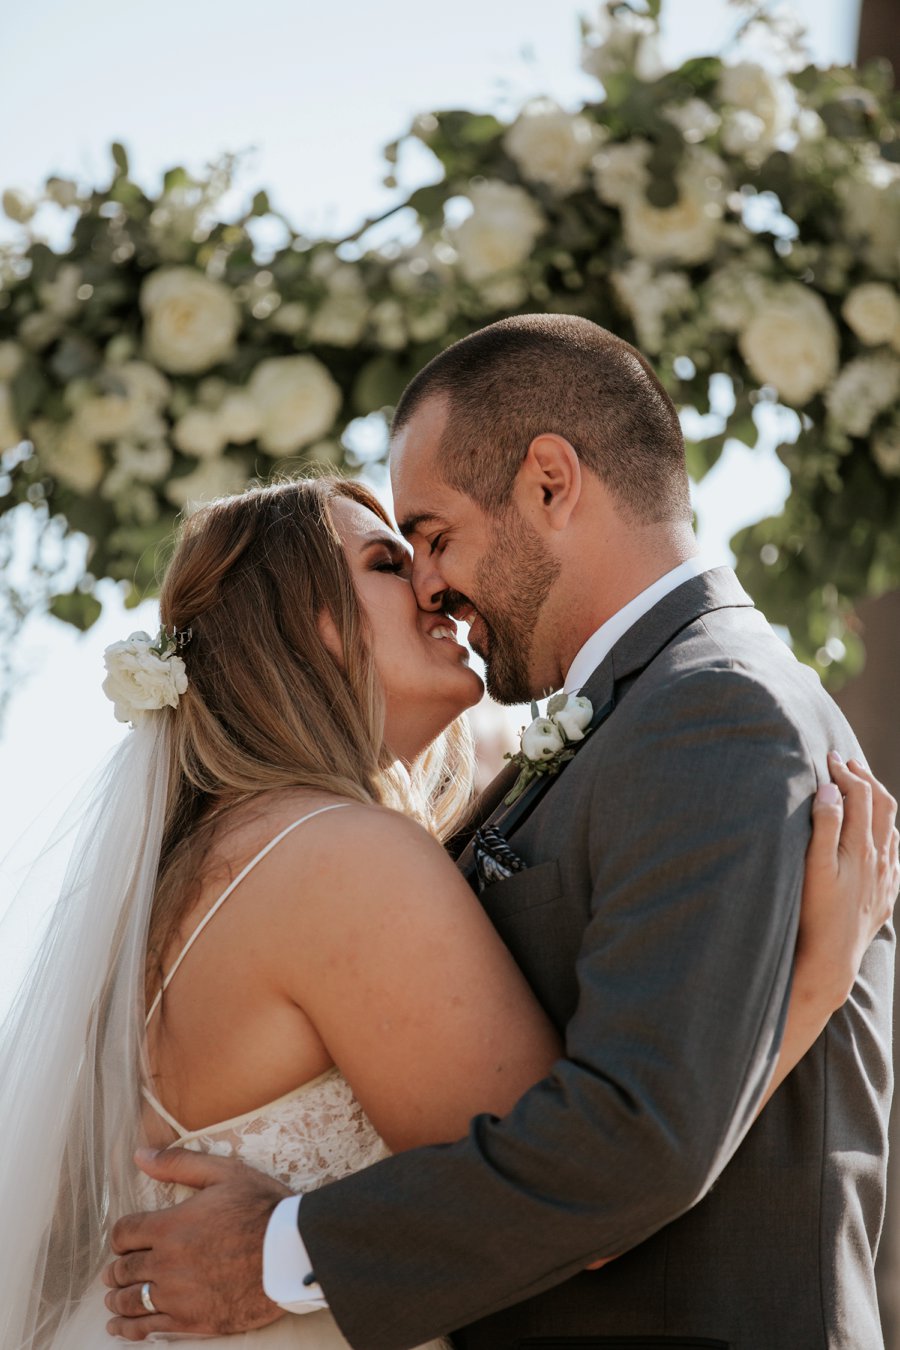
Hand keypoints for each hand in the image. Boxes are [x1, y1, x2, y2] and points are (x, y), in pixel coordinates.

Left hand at [103, 1148, 289, 1340]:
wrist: (291, 1254)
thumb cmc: (262, 1208)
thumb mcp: (224, 1173)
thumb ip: (179, 1163)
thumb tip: (140, 1155)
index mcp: (169, 1226)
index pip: (124, 1234)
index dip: (121, 1237)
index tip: (126, 1241)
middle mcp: (165, 1263)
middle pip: (123, 1270)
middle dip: (116, 1270)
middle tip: (114, 1272)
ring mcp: (177, 1296)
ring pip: (130, 1302)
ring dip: (117, 1300)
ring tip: (113, 1300)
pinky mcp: (191, 1321)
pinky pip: (148, 1329)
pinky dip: (128, 1330)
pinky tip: (119, 1329)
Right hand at [797, 753, 898, 1009]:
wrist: (832, 959)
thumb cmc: (815, 912)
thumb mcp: (814, 866)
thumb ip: (824, 825)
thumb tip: (829, 790)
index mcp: (861, 846)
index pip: (859, 796)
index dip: (845, 772)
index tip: (829, 757)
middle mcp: (879, 859)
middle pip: (882, 806)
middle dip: (865, 780)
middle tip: (848, 763)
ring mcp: (885, 878)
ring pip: (892, 829)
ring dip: (878, 803)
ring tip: (863, 789)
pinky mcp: (886, 895)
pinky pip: (894, 855)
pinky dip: (887, 834)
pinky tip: (879, 837)